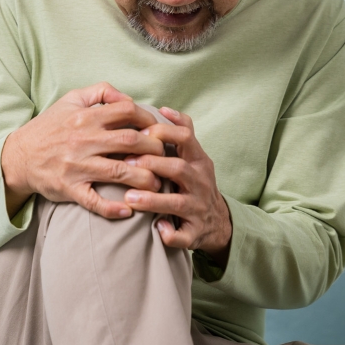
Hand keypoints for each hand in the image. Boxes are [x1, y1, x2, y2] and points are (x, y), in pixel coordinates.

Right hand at [1, 82, 166, 219]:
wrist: (18, 156)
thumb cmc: (49, 128)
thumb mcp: (70, 100)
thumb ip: (100, 92)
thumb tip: (128, 97)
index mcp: (86, 117)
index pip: (127, 111)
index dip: (149, 119)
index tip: (157, 130)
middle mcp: (83, 140)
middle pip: (130, 141)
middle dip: (154, 149)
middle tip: (164, 157)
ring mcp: (77, 166)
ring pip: (119, 172)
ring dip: (144, 179)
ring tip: (156, 183)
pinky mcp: (70, 188)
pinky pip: (94, 201)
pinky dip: (112, 208)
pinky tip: (128, 211)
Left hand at [123, 107, 232, 265]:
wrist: (218, 223)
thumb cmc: (195, 183)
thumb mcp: (195, 157)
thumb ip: (182, 133)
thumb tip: (163, 108)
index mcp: (199, 161)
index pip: (186, 137)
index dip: (163, 132)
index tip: (141, 132)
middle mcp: (201, 182)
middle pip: (179, 168)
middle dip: (152, 165)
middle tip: (126, 163)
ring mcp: (198, 208)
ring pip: (177, 203)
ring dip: (153, 200)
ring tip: (130, 197)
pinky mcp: (195, 233)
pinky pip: (182, 236)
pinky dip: (170, 233)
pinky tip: (156, 229)